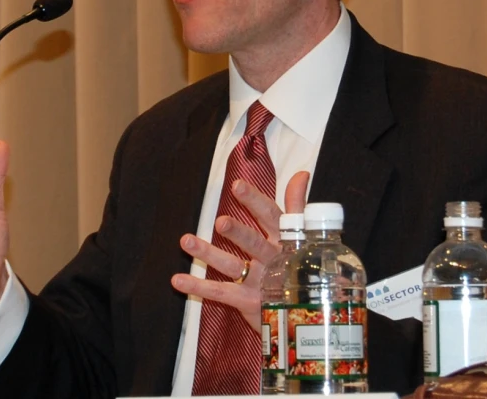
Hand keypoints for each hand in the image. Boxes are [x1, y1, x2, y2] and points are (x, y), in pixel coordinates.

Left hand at [171, 170, 308, 330]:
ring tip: (186, 241)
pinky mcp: (248, 302)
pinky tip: (177, 280)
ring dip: (208, 254)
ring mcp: (260, 282)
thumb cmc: (302, 266)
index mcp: (286, 240)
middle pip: (253, 243)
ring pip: (232, 266)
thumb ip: (296, 204)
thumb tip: (301, 173)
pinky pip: (220, 293)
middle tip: (220, 222)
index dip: (254, 201)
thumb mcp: (302, 235)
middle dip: (237, 232)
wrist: (309, 314)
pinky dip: (198, 287)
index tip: (237, 185)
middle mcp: (273, 260)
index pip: (271, 216)